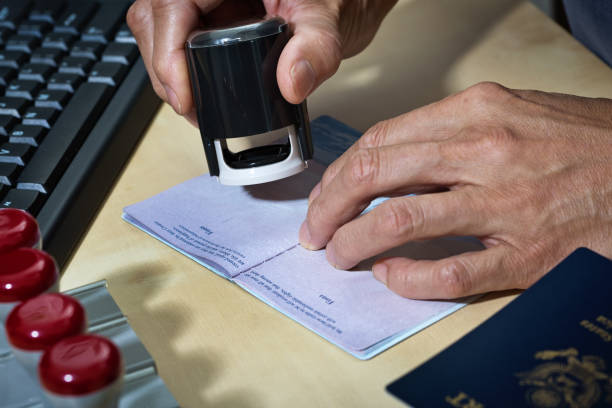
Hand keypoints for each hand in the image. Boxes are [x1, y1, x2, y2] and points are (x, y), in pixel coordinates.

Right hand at [127, 0, 397, 123]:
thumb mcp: (329, 18)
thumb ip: (317, 48)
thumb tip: (291, 83)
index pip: (171, 5)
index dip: (167, 53)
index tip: (184, 94)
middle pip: (155, 18)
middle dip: (166, 69)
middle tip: (191, 107)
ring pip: (159, 27)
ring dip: (170, 71)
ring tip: (195, 103)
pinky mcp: (209, 10)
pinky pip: (178, 35)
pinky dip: (182, 67)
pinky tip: (201, 89)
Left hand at [300, 82, 611, 298]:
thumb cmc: (583, 143)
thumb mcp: (512, 114)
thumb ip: (450, 133)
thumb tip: (391, 162)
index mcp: (478, 112)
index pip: (380, 142)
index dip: (339, 173)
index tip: (324, 195)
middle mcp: (486, 152)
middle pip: (376, 176)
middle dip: (330, 206)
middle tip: (316, 230)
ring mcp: (506, 205)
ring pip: (400, 221)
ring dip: (355, 242)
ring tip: (340, 254)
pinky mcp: (528, 255)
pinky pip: (451, 271)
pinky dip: (410, 278)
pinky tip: (392, 277)